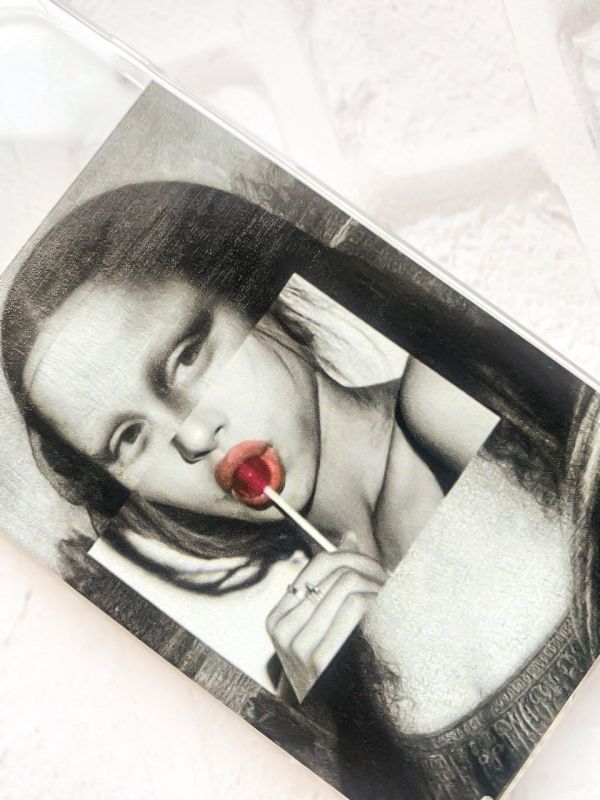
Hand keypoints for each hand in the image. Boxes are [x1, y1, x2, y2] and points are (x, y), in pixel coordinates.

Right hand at [266, 533, 386, 700]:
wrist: (351, 723)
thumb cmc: (345, 664)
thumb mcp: (332, 619)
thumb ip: (336, 578)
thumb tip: (348, 535)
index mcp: (279, 620)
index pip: (317, 565)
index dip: (351, 558)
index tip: (373, 569)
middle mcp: (283, 632)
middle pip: (334, 571)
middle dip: (368, 570)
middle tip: (388, 583)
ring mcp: (300, 649)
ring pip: (347, 584)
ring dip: (376, 586)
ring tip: (390, 600)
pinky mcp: (321, 661)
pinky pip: (356, 605)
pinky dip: (379, 602)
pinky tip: (389, 615)